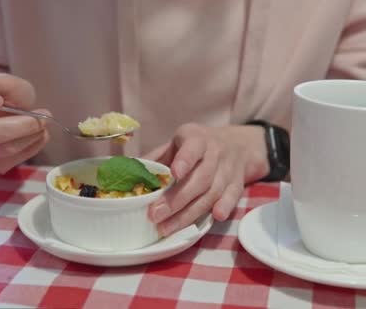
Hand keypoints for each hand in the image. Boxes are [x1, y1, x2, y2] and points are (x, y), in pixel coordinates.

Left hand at [143, 123, 269, 235]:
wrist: (237, 145)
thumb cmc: (196, 147)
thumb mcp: (177, 144)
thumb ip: (156, 159)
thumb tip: (128, 176)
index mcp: (196, 138)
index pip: (193, 146)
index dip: (185, 159)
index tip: (174, 173)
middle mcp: (215, 152)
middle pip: (200, 178)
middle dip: (177, 199)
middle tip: (156, 214)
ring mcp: (228, 169)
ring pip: (212, 192)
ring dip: (190, 213)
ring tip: (167, 227)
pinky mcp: (237, 184)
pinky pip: (232, 197)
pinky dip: (224, 207)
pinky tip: (214, 217)